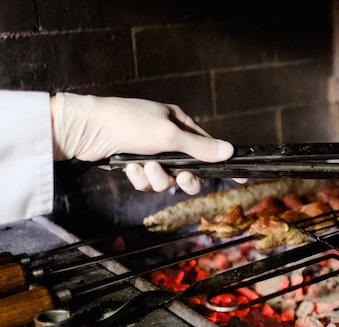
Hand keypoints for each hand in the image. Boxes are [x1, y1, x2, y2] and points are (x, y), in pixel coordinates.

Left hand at [51, 93, 233, 193]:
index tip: (240, 177)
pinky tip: (129, 167)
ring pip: (167, 178)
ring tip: (143, 166)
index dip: (221, 162)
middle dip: (183, 177)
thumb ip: (200, 147)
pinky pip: (148, 181)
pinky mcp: (135, 164)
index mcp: (181, 123)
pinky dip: (139, 177)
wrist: (86, 129)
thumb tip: (230, 151)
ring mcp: (151, 152)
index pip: (209, 147)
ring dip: (156, 177)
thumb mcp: (169, 135)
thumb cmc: (129, 123)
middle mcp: (168, 138)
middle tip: (180, 177)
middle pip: (191, 169)